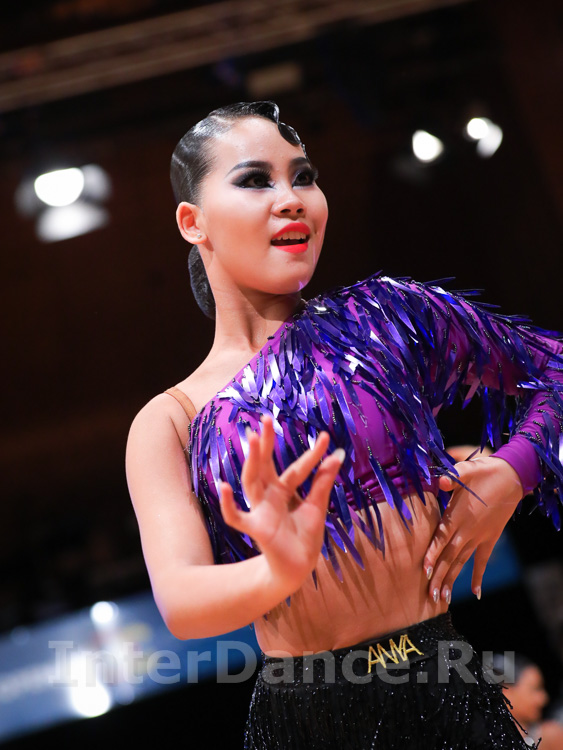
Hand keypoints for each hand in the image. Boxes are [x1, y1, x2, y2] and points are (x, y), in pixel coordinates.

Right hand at [219, 416, 344, 592]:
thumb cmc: (305, 537)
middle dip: (265, 442)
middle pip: (264, 465)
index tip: (326, 437)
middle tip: (265, 418)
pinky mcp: (256, 527)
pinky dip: (228, 504)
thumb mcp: (317, 506)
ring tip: (253, 438)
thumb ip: (323, 481)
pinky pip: (236, 516)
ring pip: (251, 482)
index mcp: (284, 489)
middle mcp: (270, 495)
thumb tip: (339, 454)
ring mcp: (261, 510)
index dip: (313, 454)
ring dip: (252, 461)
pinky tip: (225, 487)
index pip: (298, 467)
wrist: (298, 568)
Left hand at [423, 456, 523, 603]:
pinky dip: (478, 576)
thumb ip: (453, 477)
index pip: (441, 538)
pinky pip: (482, 561)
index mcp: (458, 515)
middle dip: (439, 576)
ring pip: (462, 562)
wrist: (510, 477)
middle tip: (430, 597)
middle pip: (449, 556)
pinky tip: (476, 594)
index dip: (433, 554)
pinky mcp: (490, 538)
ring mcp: (479, 536)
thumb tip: (441, 481)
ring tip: (443, 599)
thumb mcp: (466, 471)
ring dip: (452, 580)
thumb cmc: (483, 472)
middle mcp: (467, 530)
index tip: (425, 572)